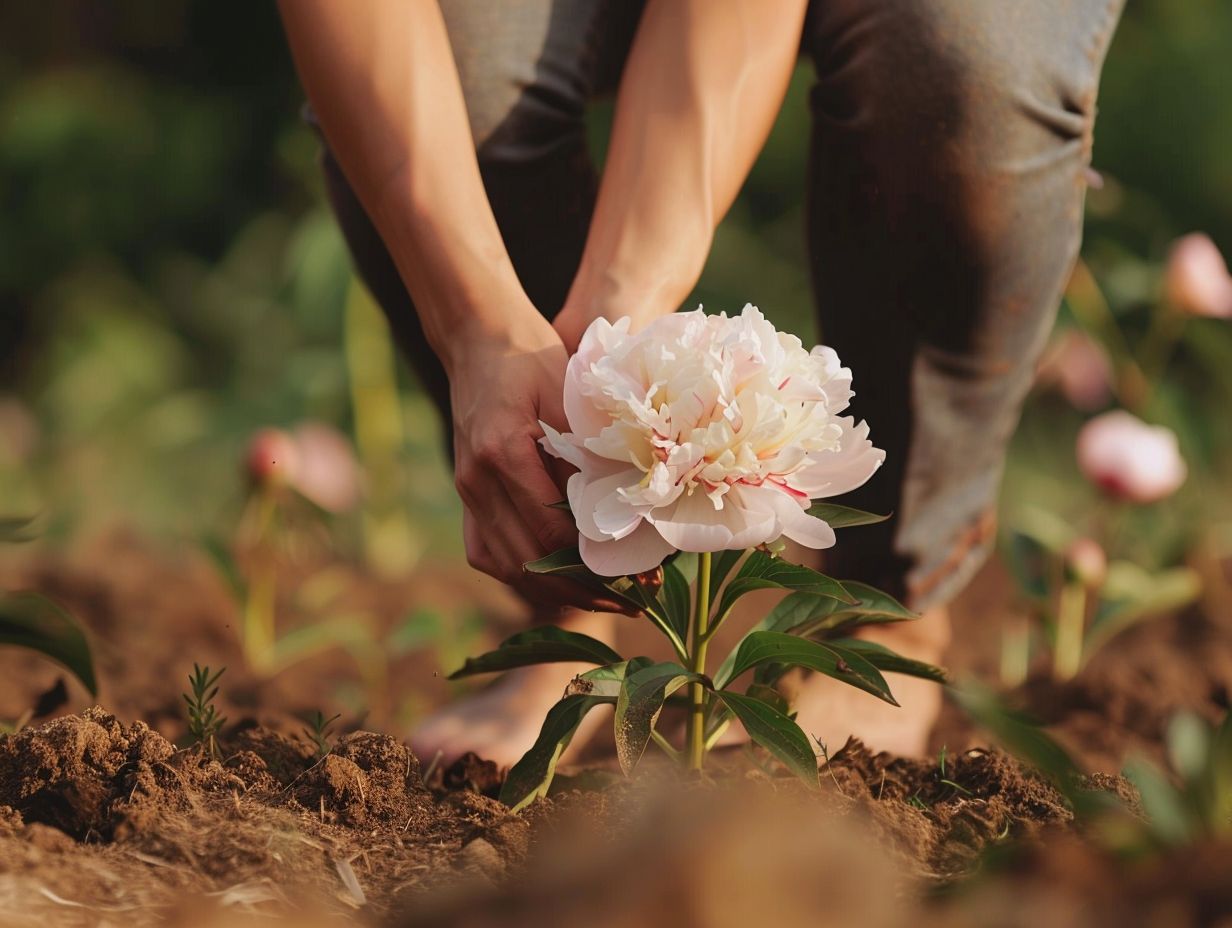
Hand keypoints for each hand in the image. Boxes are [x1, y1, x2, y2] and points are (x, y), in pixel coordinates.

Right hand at [447, 314, 630, 613]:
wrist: (481, 339)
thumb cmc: (534, 360)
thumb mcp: (571, 397)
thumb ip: (589, 453)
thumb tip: (625, 510)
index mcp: (502, 453)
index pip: (549, 530)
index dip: (593, 562)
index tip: (635, 576)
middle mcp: (476, 479)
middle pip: (526, 560)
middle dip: (579, 589)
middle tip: (629, 601)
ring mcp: (465, 490)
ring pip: (503, 565)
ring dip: (549, 590)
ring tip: (598, 599)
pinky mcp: (466, 493)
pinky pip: (486, 551)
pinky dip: (519, 573)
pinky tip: (555, 581)